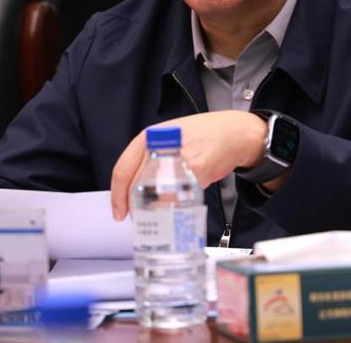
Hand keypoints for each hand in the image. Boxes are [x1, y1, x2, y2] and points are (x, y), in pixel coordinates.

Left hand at [110, 110, 266, 220]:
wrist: (233, 132)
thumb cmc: (202, 135)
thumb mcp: (169, 137)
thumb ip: (151, 157)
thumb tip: (135, 188)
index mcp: (150, 137)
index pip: (123, 170)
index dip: (117, 196)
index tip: (118, 212)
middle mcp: (160, 146)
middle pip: (137, 186)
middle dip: (135, 208)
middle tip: (138, 218)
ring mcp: (178, 158)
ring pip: (157, 195)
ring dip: (157, 210)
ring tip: (161, 213)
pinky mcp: (196, 170)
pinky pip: (181, 196)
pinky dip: (180, 204)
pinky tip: (183, 200)